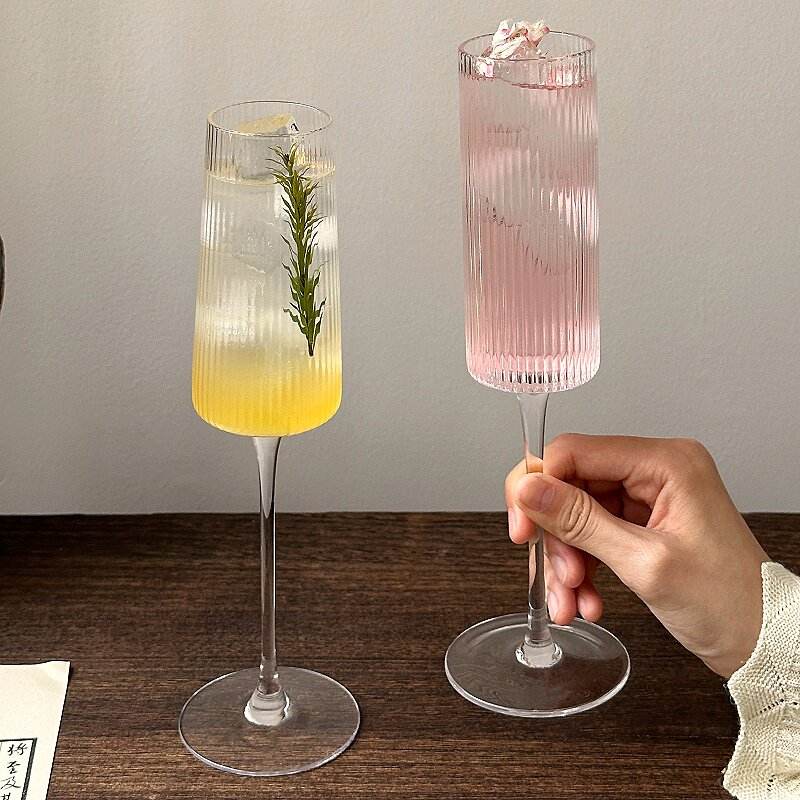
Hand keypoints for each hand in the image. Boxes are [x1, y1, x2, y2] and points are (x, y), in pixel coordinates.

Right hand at [505, 435, 769, 678]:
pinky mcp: (642, 523)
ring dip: (567, 560)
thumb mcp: (644, 562)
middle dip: (556, 536)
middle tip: (556, 575)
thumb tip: (528, 488)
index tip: (523, 528)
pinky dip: (583, 568)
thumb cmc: (728, 603)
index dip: (538, 486)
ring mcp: (648, 498)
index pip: (574, 452)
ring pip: (576, 515)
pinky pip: (593, 535)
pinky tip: (586, 601)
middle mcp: (655, 471)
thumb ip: (580, 521)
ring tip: (572, 600)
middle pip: (571, 485)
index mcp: (665, 463)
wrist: (764, 643)